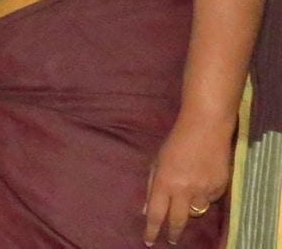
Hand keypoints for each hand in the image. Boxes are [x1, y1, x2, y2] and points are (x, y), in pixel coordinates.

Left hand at [142, 117, 231, 245]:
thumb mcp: (157, 162)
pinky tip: (203, 178)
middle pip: (178, 221)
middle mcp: (184, 190)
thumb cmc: (176, 142)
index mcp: (164, 182)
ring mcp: (203, 190)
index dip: (152, 230)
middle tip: (171, 240)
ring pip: (196, 211)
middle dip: (173, 233)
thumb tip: (146, 210)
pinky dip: (204, 195)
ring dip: (189, 208)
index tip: (149, 241)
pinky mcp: (220, 188)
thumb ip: (152, 186)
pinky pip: (210, 199)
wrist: (206, 128)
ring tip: (188, 192)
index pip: (156, 214)